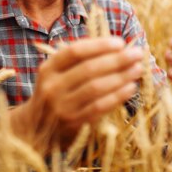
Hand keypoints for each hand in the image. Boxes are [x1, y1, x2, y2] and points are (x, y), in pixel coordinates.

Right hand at [9, 37, 142, 152]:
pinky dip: (117, 96)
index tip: (121, 42)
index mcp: (48, 69)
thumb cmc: (55, 93)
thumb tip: (117, 47)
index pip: (75, 51)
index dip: (100, 45)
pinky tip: (131, 88)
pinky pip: (100, 107)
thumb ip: (79, 60)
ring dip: (121, 77)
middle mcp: (52, 87)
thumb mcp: (57, 74)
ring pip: (96, 88)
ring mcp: (62, 107)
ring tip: (137, 69)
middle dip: (117, 60)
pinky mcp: (73, 124)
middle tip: (137, 54)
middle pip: (89, 69)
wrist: (34, 129)